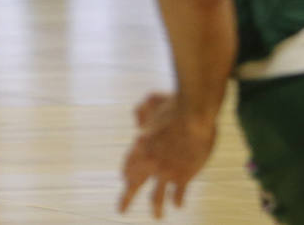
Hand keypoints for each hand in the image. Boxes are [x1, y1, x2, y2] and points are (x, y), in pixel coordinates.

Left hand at [118, 91, 216, 218]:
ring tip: (156, 217)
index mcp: (139, 145)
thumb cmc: (173, 104)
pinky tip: (178, 205)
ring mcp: (167, 171)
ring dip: (156, 208)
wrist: (194, 115)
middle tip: (120, 209)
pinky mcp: (185, 175)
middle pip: (135, 184)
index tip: (124, 178)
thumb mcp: (149, 101)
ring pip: (157, 196)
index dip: (127, 172)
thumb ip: (141, 113)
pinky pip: (179, 192)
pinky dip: (178, 199)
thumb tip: (139, 127)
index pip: (128, 165)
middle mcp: (149, 162)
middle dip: (127, 197)